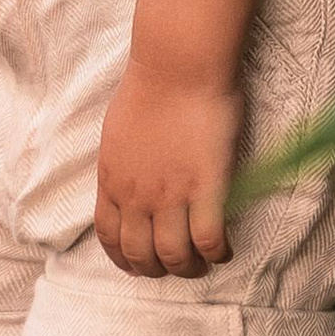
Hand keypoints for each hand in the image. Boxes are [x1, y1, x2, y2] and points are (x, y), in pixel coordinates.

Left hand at [93, 65, 238, 277]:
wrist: (178, 65)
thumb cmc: (151, 85)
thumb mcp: (117, 131)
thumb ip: (122, 164)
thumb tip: (130, 179)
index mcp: (112, 181)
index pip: (110, 237)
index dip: (125, 260)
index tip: (139, 266)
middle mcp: (136, 196)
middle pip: (141, 255)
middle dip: (158, 271)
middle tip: (177, 267)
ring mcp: (170, 195)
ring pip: (174, 256)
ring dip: (189, 269)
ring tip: (203, 264)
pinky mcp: (205, 188)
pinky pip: (209, 240)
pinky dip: (217, 253)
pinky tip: (225, 250)